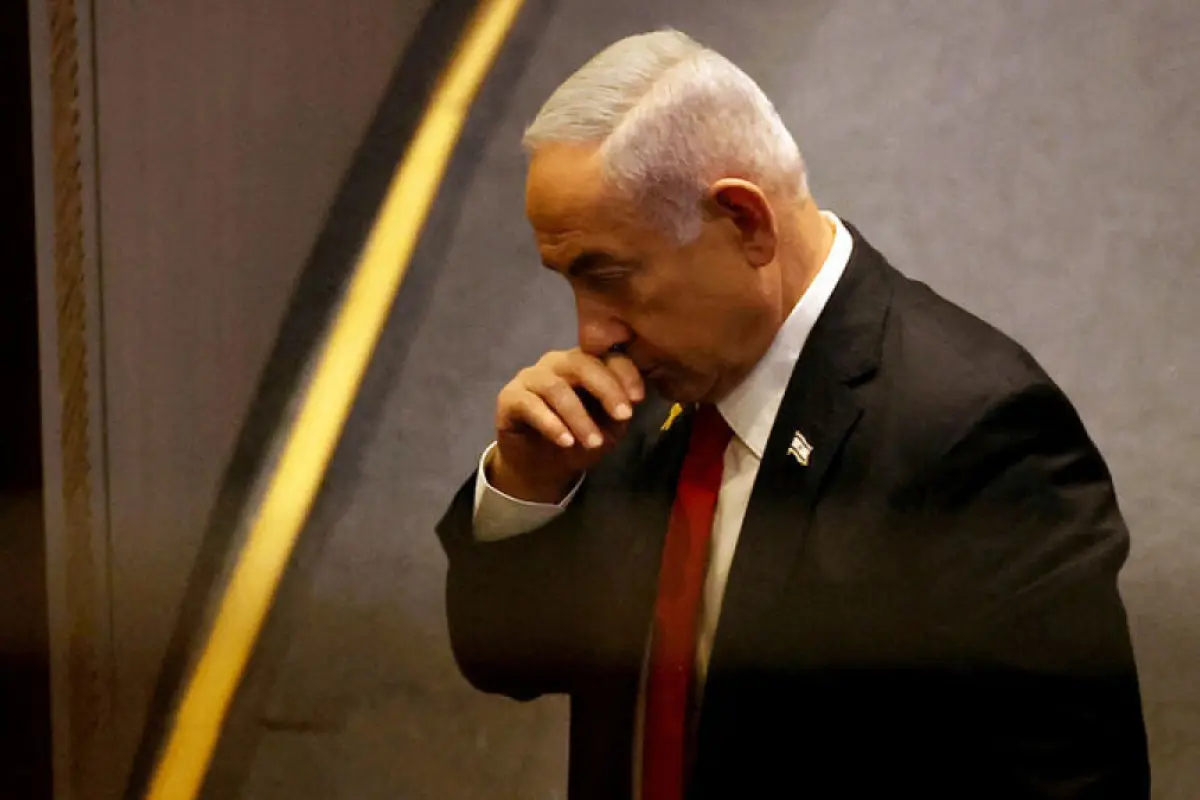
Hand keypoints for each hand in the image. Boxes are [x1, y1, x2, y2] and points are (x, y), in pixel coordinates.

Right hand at [490, 348, 644, 502]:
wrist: (541, 470)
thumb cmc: (579, 443)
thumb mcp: (607, 429)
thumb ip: (619, 410)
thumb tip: (634, 398)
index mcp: (584, 364)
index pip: (606, 356)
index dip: (624, 373)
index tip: (639, 399)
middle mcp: (557, 363)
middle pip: (581, 363)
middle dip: (605, 389)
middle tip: (623, 417)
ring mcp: (530, 377)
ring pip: (555, 387)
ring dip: (578, 416)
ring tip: (593, 442)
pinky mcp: (509, 397)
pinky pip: (530, 405)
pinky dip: (551, 424)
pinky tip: (566, 442)